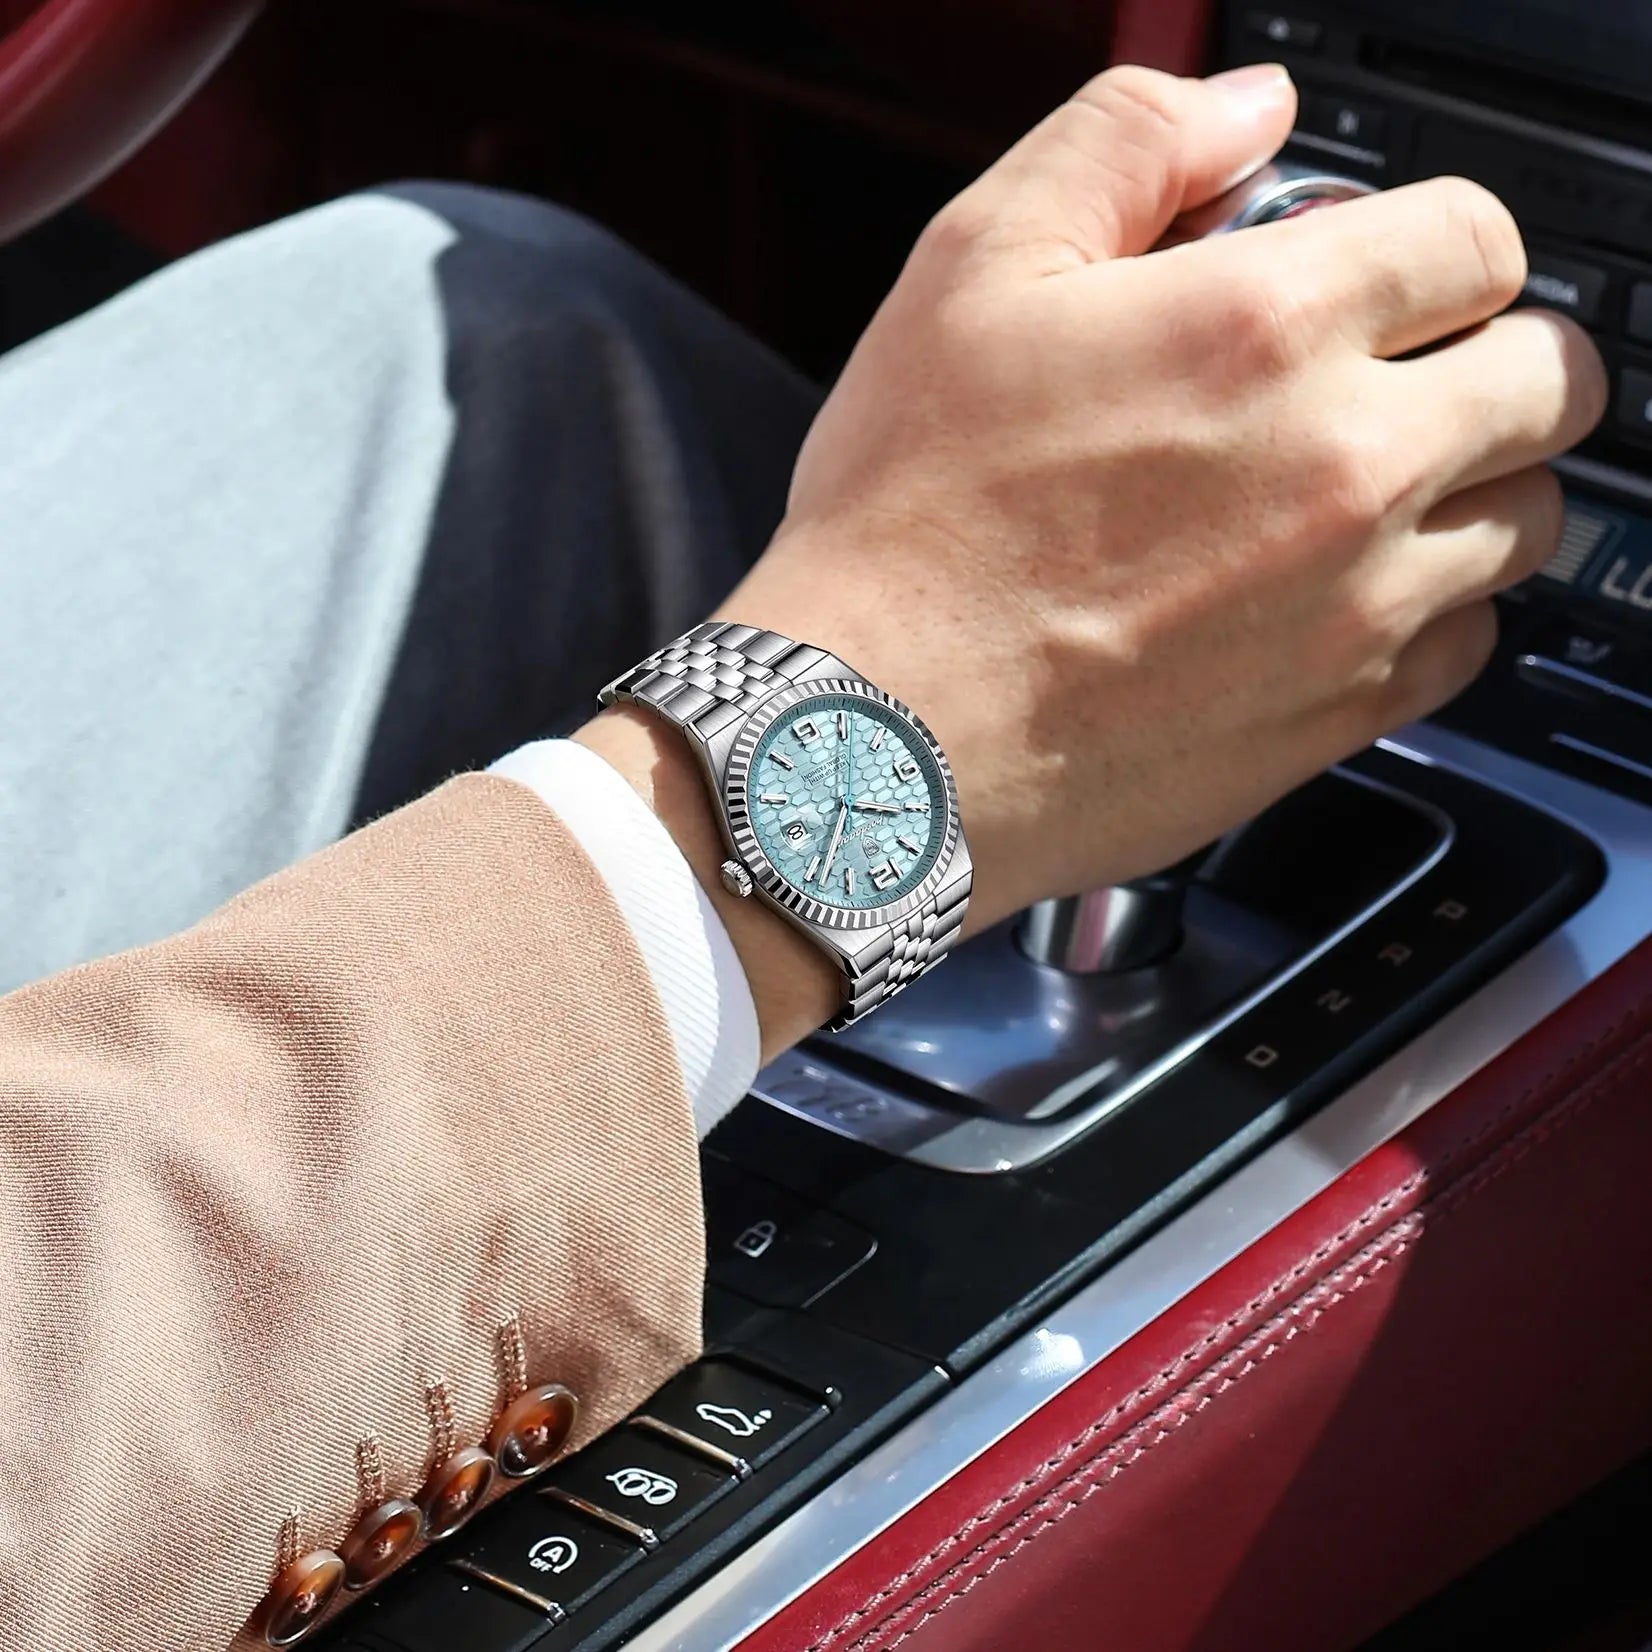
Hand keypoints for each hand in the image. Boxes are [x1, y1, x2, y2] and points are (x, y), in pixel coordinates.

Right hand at [717, 63, 1605, 937]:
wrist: (877, 734)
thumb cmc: (907, 528)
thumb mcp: (969, 271)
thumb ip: (1123, 147)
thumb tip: (1246, 111)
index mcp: (1266, 329)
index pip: (1481, 240)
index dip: (1441, 244)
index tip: (1397, 279)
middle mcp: (1345, 466)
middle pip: (1553, 381)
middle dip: (1492, 356)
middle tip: (1409, 376)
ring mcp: (1358, 605)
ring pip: (1531, 517)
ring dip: (1472, 486)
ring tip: (1363, 493)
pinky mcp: (1339, 717)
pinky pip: (1472, 645)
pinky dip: (1433, 611)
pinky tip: (1337, 598)